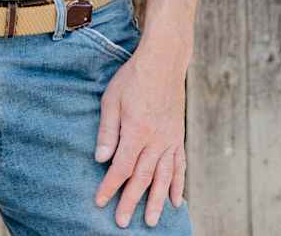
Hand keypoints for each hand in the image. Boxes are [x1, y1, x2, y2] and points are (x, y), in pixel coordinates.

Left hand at [94, 42, 187, 227]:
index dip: (110, 187)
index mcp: (137, 131)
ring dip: (158, 201)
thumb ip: (107, 131)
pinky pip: (180, 165)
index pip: (121, 167)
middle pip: (142, 178)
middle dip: (131, 201)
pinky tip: (178, 200)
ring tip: (152, 221)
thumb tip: (101, 159)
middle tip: (123, 222)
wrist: (164, 61)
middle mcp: (156, 140)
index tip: (100, 202)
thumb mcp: (112, 99)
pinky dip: (179, 184)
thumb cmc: (133, 77)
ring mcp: (170, 139)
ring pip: (164, 177)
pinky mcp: (179, 136)